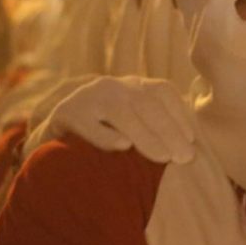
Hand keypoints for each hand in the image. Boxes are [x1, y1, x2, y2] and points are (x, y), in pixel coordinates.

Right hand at [23, 75, 195, 163]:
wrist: (54, 141)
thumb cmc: (105, 138)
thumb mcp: (132, 129)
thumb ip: (157, 132)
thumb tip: (190, 152)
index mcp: (133, 86)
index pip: (163, 92)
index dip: (179, 114)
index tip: (192, 141)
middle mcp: (113, 86)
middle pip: (146, 103)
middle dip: (168, 130)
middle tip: (185, 158)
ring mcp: (88, 97)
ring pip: (121, 111)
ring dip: (145, 135)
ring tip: (163, 158)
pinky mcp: (66, 112)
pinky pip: (88, 123)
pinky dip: (106, 134)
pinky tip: (122, 147)